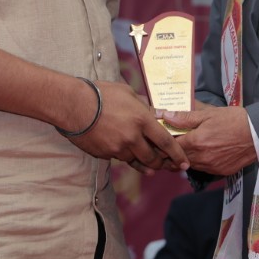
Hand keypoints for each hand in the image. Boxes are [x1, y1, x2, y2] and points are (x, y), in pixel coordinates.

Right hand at [64, 80, 189, 173]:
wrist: (73, 105)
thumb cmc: (101, 93)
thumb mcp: (128, 93)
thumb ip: (143, 106)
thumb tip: (154, 113)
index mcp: (142, 120)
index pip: (165, 142)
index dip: (177, 154)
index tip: (185, 163)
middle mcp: (132, 137)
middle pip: (152, 158)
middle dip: (161, 163)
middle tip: (166, 165)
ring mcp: (117, 148)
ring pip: (136, 161)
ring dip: (143, 162)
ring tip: (149, 164)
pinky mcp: (105, 154)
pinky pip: (119, 158)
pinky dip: (124, 156)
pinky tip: (124, 152)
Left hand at [158, 105, 256, 176]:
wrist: (257, 135)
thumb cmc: (233, 120)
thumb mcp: (209, 114)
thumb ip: (186, 117)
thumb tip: (165, 115)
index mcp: (196, 142)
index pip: (171, 146)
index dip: (164, 142)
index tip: (161, 137)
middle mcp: (201, 158)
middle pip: (178, 159)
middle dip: (172, 152)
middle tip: (170, 143)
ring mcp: (211, 167)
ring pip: (190, 165)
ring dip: (185, 158)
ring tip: (186, 147)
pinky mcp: (220, 172)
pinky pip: (203, 169)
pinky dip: (199, 162)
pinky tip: (202, 153)